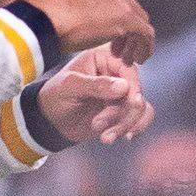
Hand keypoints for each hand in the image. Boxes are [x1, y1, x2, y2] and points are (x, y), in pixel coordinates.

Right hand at [33, 0, 154, 61]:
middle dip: (126, 31)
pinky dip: (144, 47)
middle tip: (119, 50)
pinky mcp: (127, 16)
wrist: (48, 21)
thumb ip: (83, 1)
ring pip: (139, 20)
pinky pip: (145, 33)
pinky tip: (138, 59)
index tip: (109, 34)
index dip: (115, 16)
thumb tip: (89, 15)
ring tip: (126, 58)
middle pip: (130, 7)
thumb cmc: (49, 17)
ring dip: (134, 40)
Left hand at [36, 49, 153, 145]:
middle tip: (98, 125)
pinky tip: (119, 137)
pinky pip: (142, 117)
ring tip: (104, 137)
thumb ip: (95, 85)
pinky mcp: (125, 109)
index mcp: (104, 57)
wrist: (53, 121)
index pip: (128, 69)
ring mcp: (122, 92)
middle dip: (123, 113)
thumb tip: (124, 87)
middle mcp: (116, 73)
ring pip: (140, 107)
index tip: (131, 103)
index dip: (132, 87)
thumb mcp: (70, 87)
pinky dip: (134, 128)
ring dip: (125, 124)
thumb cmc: (56, 97)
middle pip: (136, 91)